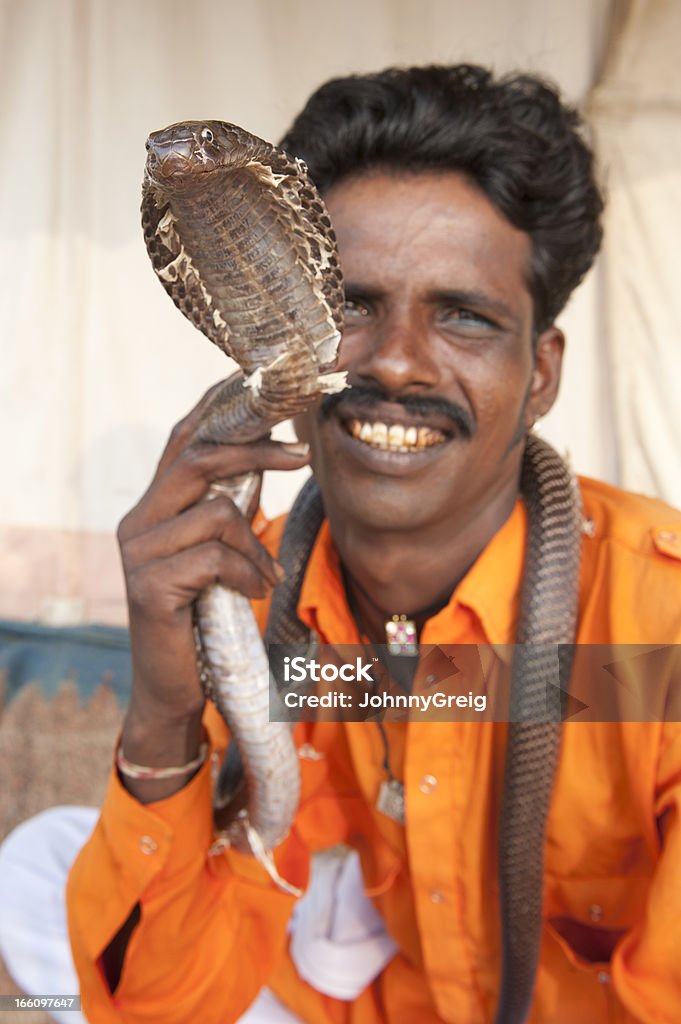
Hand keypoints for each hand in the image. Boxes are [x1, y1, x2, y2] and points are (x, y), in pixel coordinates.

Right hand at [116, 382, 309, 799]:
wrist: (175, 686)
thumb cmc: (206, 615)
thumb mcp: (219, 553)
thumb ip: (229, 508)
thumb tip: (267, 456)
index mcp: (154, 506)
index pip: (183, 439)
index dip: (220, 408)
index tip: (267, 390)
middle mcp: (137, 521)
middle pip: (197, 457)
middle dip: (256, 449)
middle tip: (302, 452)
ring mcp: (138, 553)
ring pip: (216, 512)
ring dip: (255, 545)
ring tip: (265, 576)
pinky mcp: (149, 586)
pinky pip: (215, 557)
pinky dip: (248, 574)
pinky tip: (254, 594)